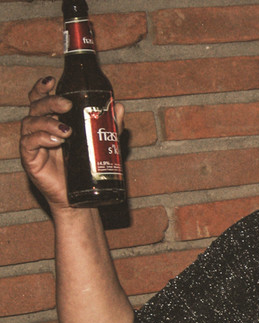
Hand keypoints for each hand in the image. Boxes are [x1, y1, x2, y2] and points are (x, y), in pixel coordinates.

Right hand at [19, 76, 123, 209]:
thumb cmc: (88, 166)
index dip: (43, 87)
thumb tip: (119, 107)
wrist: (82, 195)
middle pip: (36, 106)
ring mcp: (33, 143)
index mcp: (53, 119)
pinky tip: (56, 141)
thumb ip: (110, 125)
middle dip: (50, 102)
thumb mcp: (103, 142)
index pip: (41, 98)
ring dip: (48, 122)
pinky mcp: (30, 159)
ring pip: (31, 123)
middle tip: (67, 105)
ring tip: (67, 130)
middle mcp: (39, 128)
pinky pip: (28, 143)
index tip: (52, 81)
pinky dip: (41, 139)